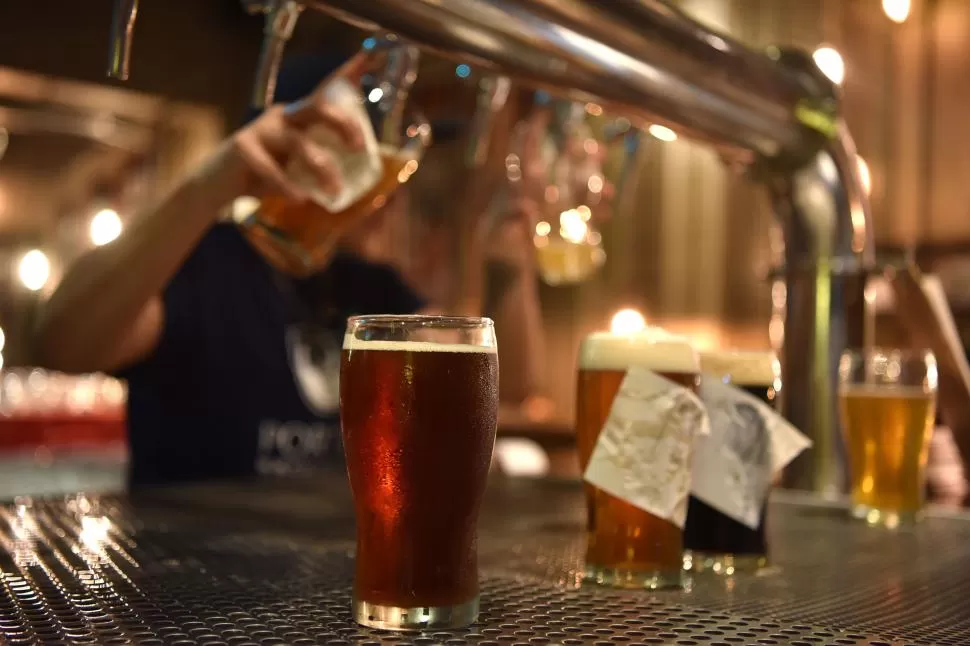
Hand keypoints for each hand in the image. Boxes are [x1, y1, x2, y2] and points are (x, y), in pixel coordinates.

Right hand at [190, 53, 368, 208]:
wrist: (218, 184)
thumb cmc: (265, 175)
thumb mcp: (296, 166)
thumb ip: (321, 165)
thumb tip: (360, 180)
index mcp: (299, 118)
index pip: (326, 98)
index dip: (346, 86)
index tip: (366, 103)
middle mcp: (283, 117)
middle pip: (316, 107)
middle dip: (342, 124)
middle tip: (358, 148)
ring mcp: (262, 129)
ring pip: (299, 143)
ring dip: (321, 168)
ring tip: (333, 192)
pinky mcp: (243, 147)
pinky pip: (270, 167)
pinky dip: (287, 185)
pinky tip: (299, 198)